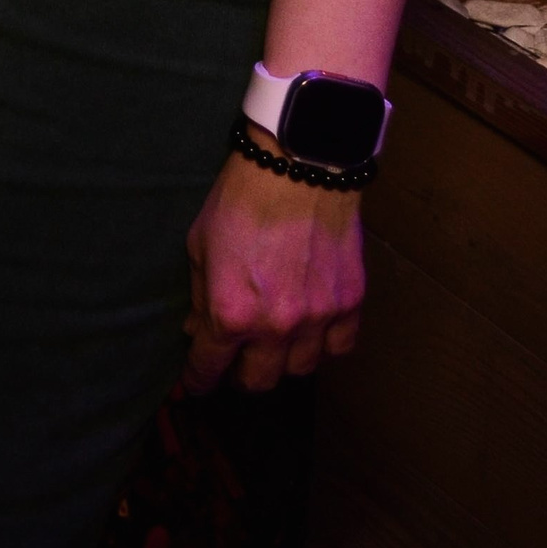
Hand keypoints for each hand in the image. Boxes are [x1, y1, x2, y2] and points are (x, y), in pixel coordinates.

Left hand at [179, 141, 364, 394]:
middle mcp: (275, 327)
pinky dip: (325, 345)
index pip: (209, 369)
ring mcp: (317, 318)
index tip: (196, 383)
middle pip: (258, 382)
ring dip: (284, 360)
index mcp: (230, 313)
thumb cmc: (240, 198)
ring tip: (276, 340)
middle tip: (237, 358)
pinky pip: (340, 348)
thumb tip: (197, 330)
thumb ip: (199, 295)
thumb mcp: (199, 244)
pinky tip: (314, 329)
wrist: (298, 164)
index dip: (198, 381)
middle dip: (241, 374)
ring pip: (300, 370)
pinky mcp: (349, 303)